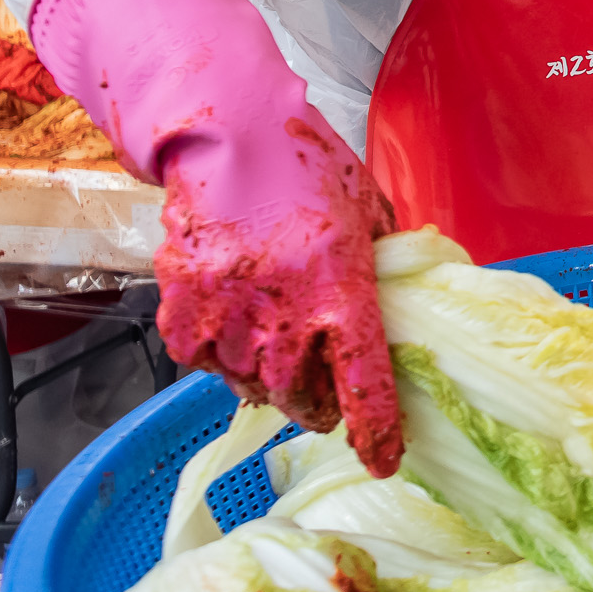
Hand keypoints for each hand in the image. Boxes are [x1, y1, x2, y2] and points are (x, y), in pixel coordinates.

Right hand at [27, 0, 404, 474]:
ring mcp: (227, 311)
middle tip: (323, 400)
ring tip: (277, 359)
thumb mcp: (367, 206)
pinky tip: (233, 334)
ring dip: (267, 382)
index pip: (364, 379)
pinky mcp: (181, 305)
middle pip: (300, 396)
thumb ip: (389, 254)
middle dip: (316, 407)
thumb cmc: (306, 164)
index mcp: (340, 286)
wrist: (229, 131)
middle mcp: (282, 309)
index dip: (376, 430)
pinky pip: (200, 360)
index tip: (383, 460)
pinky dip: (217, 358)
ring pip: (248, 384)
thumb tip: (410, 288)